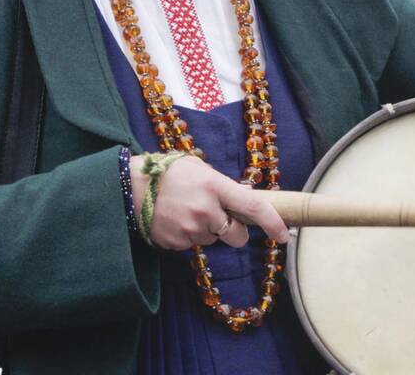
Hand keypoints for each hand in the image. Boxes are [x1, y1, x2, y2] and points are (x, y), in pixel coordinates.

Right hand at [134, 155, 288, 250]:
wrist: (130, 185)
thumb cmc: (171, 173)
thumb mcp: (201, 169)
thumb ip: (224, 185)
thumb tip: (246, 198)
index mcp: (215, 186)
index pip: (254, 207)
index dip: (273, 223)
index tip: (284, 234)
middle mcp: (205, 210)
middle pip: (237, 236)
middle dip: (233, 231)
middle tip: (218, 216)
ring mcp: (189, 229)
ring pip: (213, 241)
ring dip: (206, 230)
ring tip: (187, 211)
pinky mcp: (175, 243)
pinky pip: (192, 246)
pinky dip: (188, 236)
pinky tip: (175, 220)